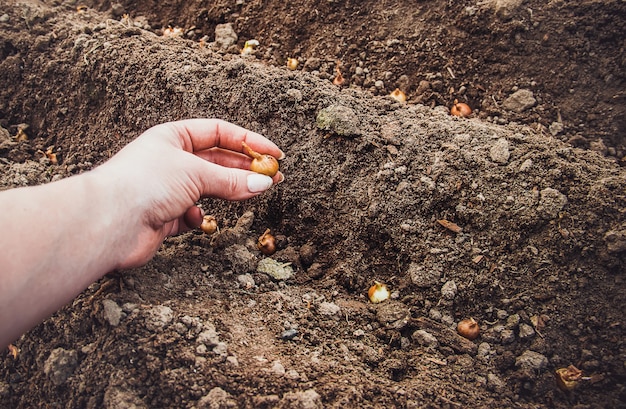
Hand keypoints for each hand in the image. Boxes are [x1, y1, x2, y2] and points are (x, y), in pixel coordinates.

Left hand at [96, 118, 283, 267]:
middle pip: (218, 162)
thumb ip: (231, 180)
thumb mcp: (195, 173)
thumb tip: (262, 184)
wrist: (108, 222)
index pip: (219, 132)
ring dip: (229, 193)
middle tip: (273, 179)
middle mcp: (170, 160)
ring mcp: (168, 189)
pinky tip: (195, 218)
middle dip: (246, 170)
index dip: (248, 142)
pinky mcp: (164, 217)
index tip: (274, 153)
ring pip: (208, 189)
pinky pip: (192, 215)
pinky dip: (197, 217)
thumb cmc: (143, 183)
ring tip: (253, 195)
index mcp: (173, 137)